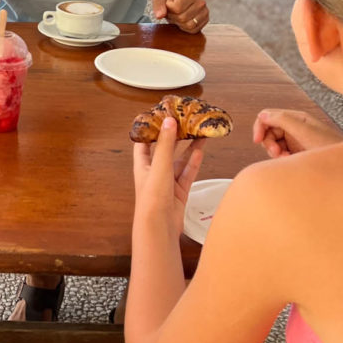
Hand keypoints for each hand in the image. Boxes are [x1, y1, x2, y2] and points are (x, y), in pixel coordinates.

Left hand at [133, 117, 206, 235]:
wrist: (159, 226)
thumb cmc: (152, 198)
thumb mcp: (159, 166)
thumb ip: (166, 144)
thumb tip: (168, 121)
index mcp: (142, 165)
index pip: (143, 142)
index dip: (150, 129)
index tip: (160, 116)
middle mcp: (154, 172)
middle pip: (165, 150)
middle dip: (175, 137)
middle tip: (186, 123)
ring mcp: (167, 183)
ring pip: (179, 161)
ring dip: (188, 148)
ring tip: (199, 134)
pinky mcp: (179, 192)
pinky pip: (187, 174)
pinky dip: (193, 163)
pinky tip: (200, 152)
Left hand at [152, 0, 208, 32]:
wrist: (181, 4)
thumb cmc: (171, 1)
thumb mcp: (161, 0)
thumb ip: (158, 5)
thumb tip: (159, 16)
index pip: (177, 8)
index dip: (169, 9)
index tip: (170, 5)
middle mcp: (201, 2)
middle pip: (182, 18)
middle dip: (174, 17)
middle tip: (173, 13)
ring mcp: (205, 12)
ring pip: (189, 25)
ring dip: (180, 23)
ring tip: (178, 16)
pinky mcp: (206, 21)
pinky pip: (193, 30)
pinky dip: (186, 28)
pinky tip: (184, 21)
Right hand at [252, 109, 342, 157]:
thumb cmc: (328, 146)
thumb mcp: (304, 131)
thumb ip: (282, 120)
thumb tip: (262, 115)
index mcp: (296, 118)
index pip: (268, 116)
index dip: (260, 127)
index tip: (257, 141)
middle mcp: (294, 127)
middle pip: (268, 131)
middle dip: (269, 143)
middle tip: (277, 154)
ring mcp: (296, 140)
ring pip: (273, 144)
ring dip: (275, 152)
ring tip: (286, 159)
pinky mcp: (298, 153)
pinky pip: (281, 154)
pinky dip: (282, 159)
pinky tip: (290, 162)